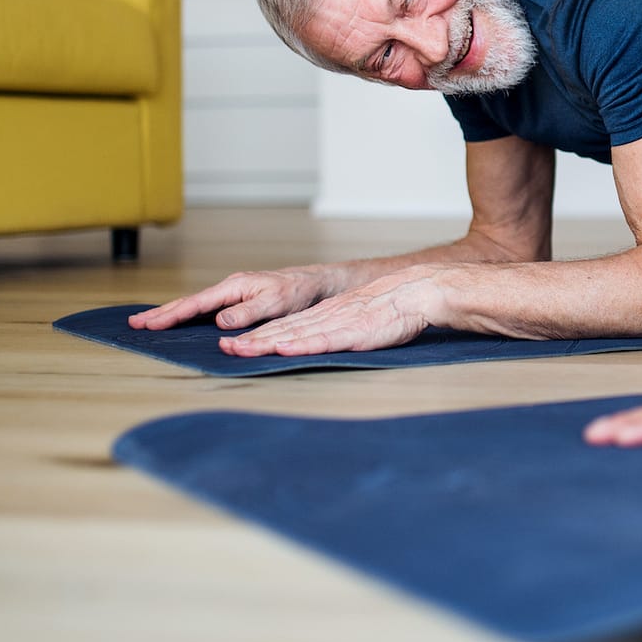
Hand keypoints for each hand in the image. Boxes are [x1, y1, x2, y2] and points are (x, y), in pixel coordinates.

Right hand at [128, 263, 341, 332]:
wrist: (314, 283)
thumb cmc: (297, 291)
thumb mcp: (274, 303)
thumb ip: (247, 313)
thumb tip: (218, 322)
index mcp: (234, 287)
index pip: (196, 304)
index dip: (171, 315)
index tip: (149, 324)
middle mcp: (229, 289)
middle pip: (189, 302)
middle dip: (161, 313)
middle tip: (134, 324)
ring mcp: (232, 294)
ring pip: (195, 305)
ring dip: (171, 314)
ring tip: (149, 322)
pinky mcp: (238, 301)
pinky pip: (206, 309)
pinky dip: (188, 314)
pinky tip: (181, 321)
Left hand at [218, 270, 440, 356]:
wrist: (417, 293)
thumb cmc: (393, 310)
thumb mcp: (357, 318)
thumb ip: (338, 329)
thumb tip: (319, 342)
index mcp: (326, 315)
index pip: (285, 327)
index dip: (258, 336)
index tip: (235, 344)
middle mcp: (326, 318)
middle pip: (282, 330)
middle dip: (251, 340)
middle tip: (224, 349)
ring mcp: (338, 324)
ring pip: (295, 334)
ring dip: (266, 343)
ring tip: (241, 349)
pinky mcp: (354, 332)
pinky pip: (323, 339)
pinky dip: (301, 344)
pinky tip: (284, 348)